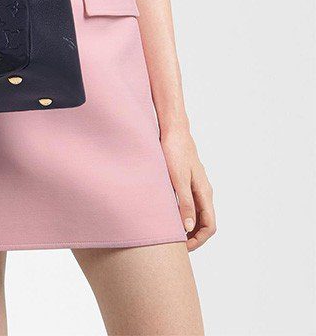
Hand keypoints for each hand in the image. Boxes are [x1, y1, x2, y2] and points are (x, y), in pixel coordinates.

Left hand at [161, 128, 215, 250]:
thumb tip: (188, 227)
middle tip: (175, 246)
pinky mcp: (187, 180)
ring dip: (188, 225)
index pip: (210, 226)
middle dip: (193, 236)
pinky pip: (189, 203)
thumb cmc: (174, 151)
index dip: (198, 240)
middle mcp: (203, 191)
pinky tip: (168, 214)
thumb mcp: (177, 179)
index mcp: (204, 192)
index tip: (183, 248)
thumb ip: (184, 202)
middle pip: (205, 222)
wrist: (172, 129)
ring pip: (197, 213)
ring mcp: (196, 185)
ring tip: (171, 233)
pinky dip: (182, 213)